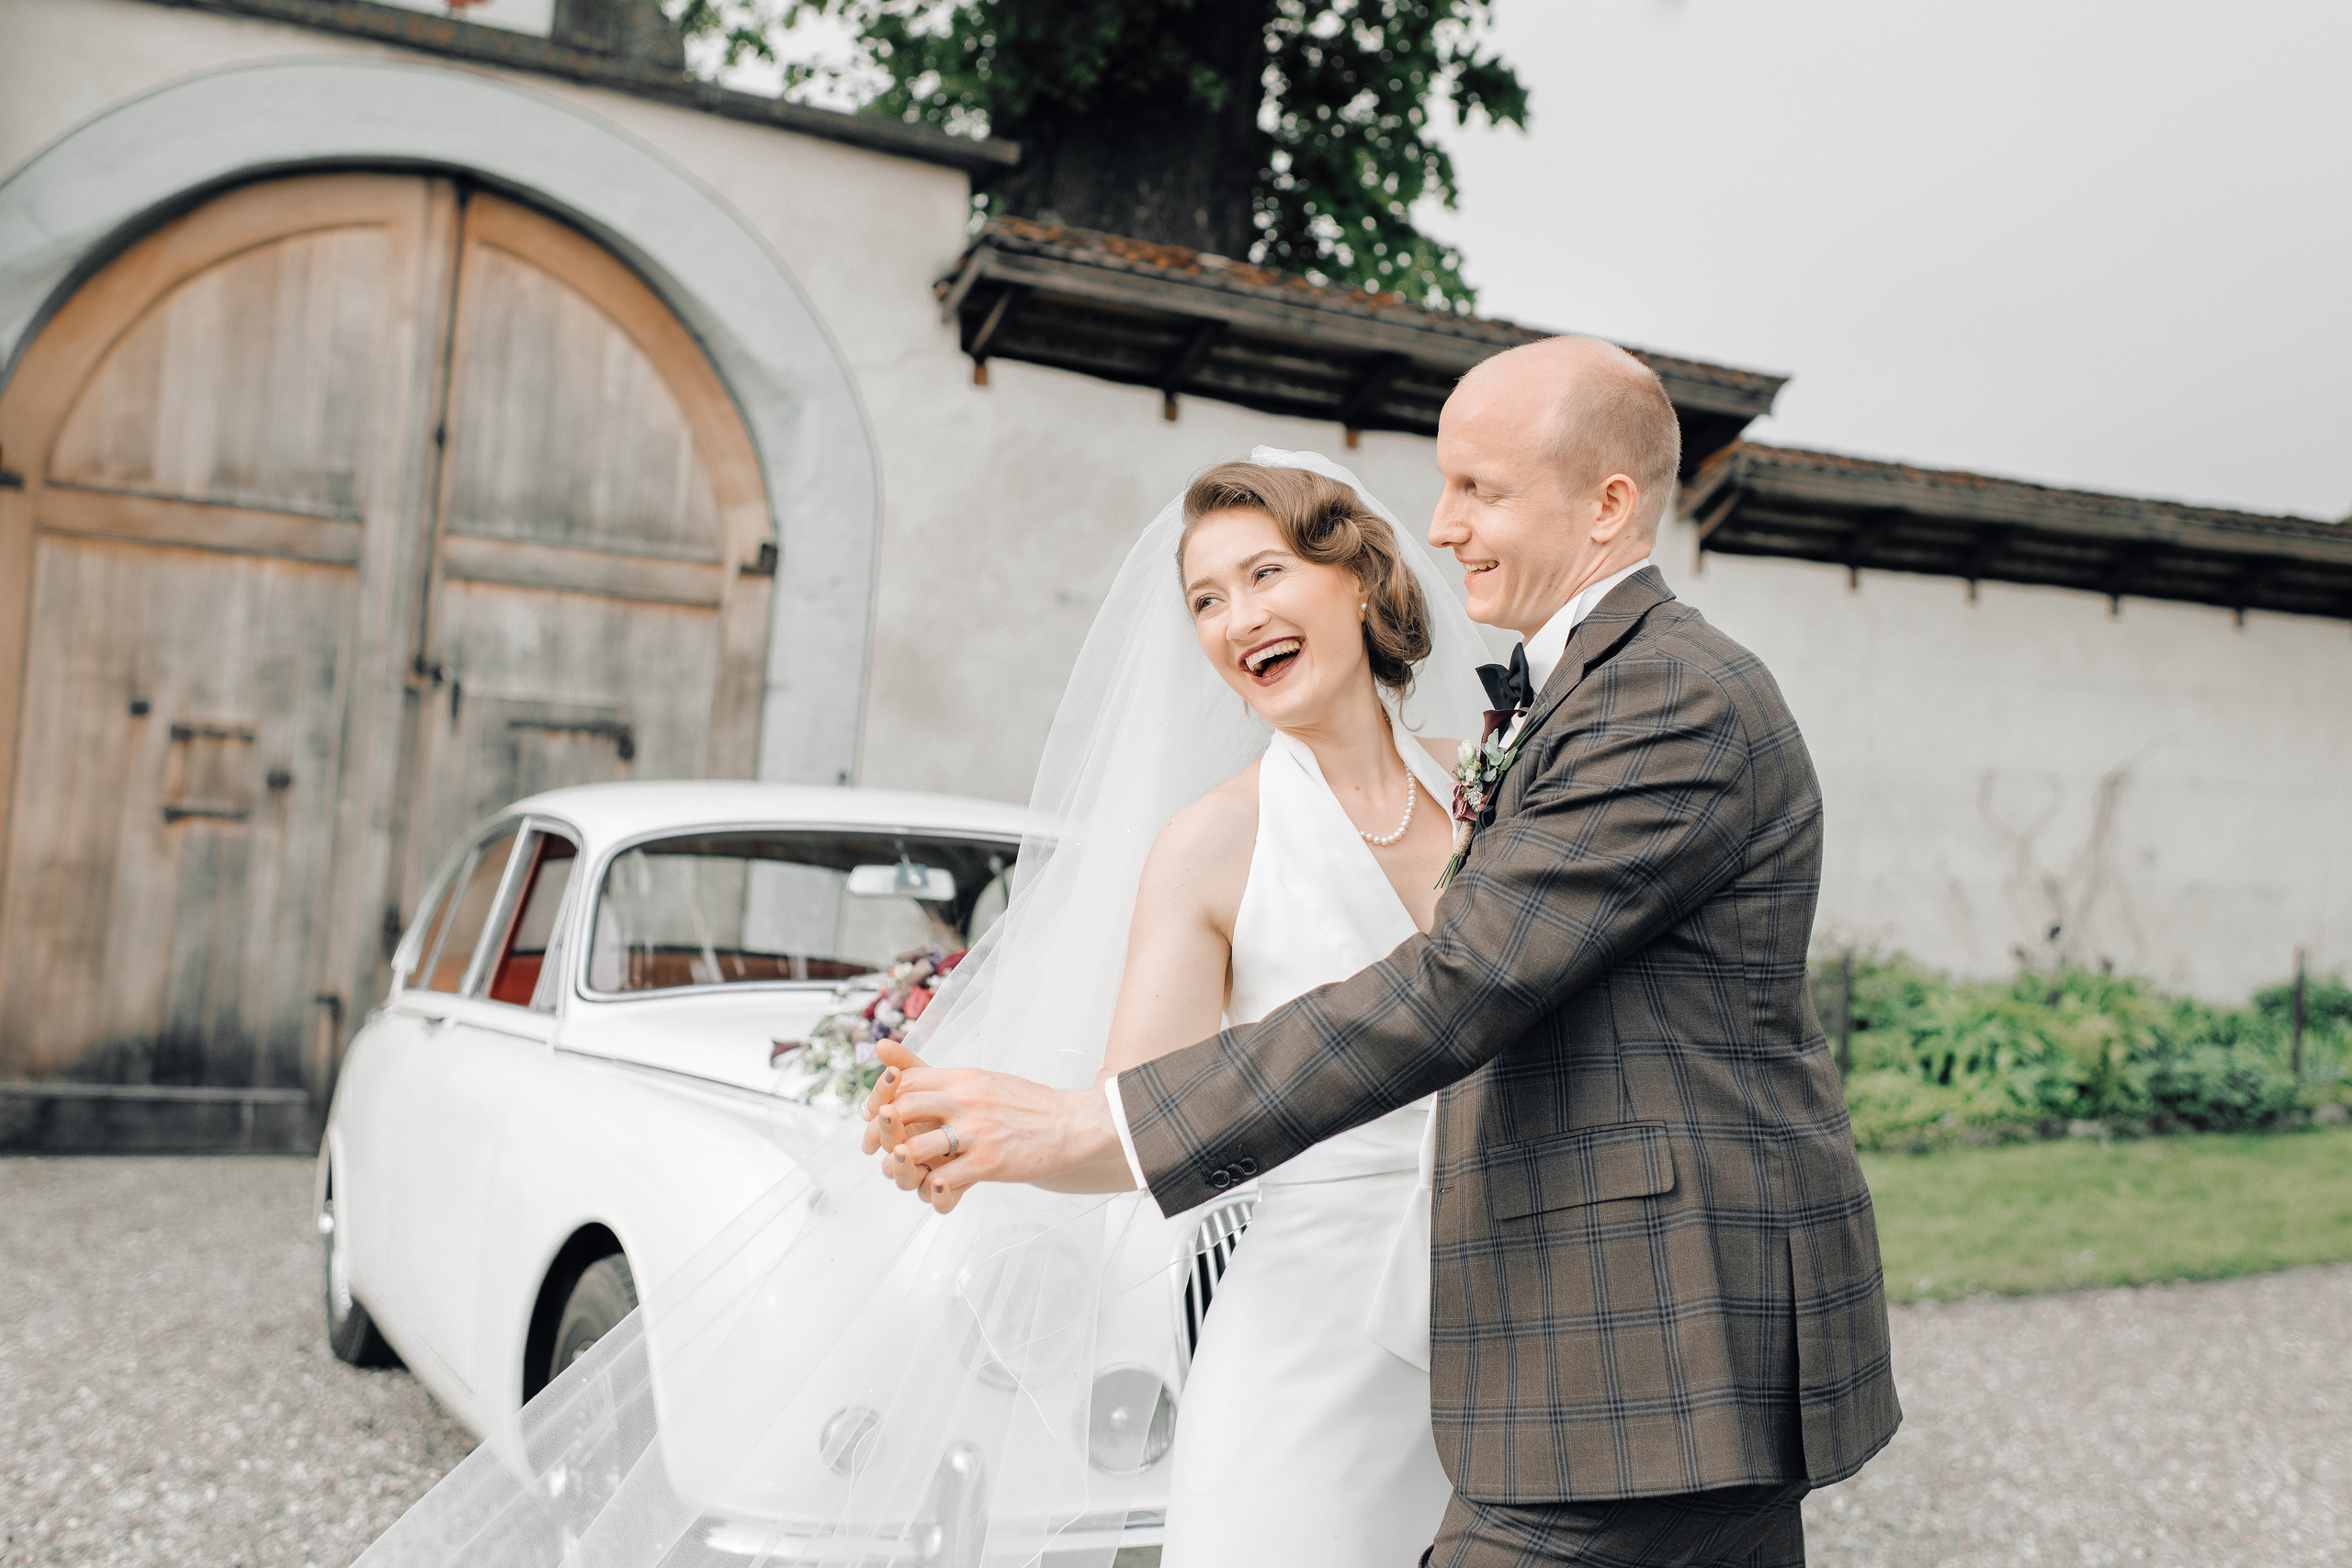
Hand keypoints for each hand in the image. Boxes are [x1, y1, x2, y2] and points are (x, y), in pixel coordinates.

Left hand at [864, 1041, 1132, 1212]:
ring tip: (901, 1171)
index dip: (881, 1101)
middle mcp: (967, 1100)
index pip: (905, 1081)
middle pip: (902, 1110)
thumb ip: (933, 1072)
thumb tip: (883, 1047)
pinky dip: (931, 1187)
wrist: (1071, 1124)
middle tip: (876, 1150)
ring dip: (899, 1165)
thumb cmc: (1024, 1105)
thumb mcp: (980, 1079)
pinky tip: (934, 1187)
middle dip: (881, 1133)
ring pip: (916, 1148)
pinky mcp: (990, 1163)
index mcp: (964, 1078)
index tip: (876, 1119)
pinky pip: (945, 1179)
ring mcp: (978, 1132)